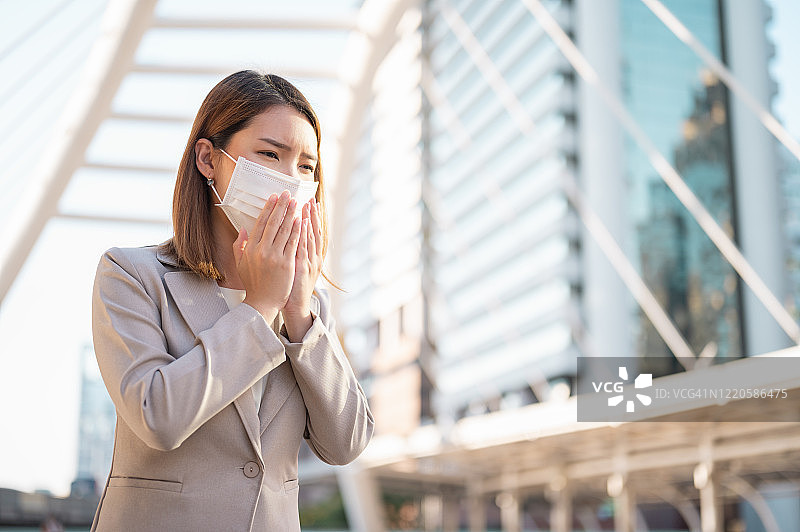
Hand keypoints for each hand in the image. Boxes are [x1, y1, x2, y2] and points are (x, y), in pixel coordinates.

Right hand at [235, 191, 301, 322]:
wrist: (262, 303)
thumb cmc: (253, 284)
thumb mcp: (240, 264)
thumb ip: (240, 245)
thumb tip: (242, 230)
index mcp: (251, 248)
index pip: (260, 223)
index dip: (268, 208)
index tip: (274, 197)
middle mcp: (262, 250)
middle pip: (273, 223)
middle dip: (281, 206)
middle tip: (287, 193)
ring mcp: (275, 257)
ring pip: (284, 230)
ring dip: (291, 214)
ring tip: (297, 202)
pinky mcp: (286, 263)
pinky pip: (293, 243)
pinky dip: (298, 230)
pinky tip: (301, 219)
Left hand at [282, 199, 323, 341]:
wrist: (294, 304)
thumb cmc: (290, 284)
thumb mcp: (293, 264)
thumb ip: (290, 249)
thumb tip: (287, 234)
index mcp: (309, 254)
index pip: (310, 231)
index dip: (310, 216)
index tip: (309, 201)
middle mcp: (312, 255)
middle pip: (313, 230)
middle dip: (311, 214)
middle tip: (310, 198)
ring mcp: (309, 261)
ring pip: (311, 236)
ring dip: (309, 219)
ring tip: (308, 205)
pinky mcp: (304, 267)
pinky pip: (303, 248)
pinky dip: (304, 235)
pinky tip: (303, 224)